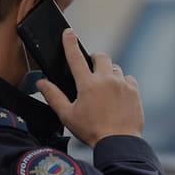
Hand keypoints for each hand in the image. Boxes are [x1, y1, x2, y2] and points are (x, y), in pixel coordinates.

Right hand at [37, 29, 143, 146]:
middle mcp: (106, 80)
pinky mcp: (134, 91)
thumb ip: (53, 96)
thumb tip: (41, 83)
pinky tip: (117, 94)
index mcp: (87, 84)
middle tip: (91, 69)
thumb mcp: (67, 115)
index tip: (68, 32)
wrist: (119, 142)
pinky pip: (128, 78)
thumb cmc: (91, 131)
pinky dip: (122, 82)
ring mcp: (122, 84)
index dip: (69, 42)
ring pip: (114, 68)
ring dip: (108, 72)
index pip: (75, 57)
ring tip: (104, 86)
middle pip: (100, 56)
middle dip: (94, 58)